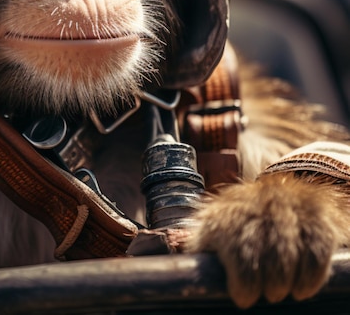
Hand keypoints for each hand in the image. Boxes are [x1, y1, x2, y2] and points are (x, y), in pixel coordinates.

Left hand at [187, 171, 349, 307]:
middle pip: (265, 252)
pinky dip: (311, 274)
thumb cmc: (236, 225)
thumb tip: (173, 271)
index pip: (236, 248)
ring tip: (280, 292)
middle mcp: (256, 205)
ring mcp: (286, 207)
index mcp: (225, 214)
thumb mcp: (212, 231)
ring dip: (286, 279)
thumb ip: (200, 250)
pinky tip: (303, 289)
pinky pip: (316, 248)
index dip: (243, 278)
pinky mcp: (313, 214)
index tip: (243, 297)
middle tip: (268, 294)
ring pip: (289, 252)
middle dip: (269, 280)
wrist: (275, 192)